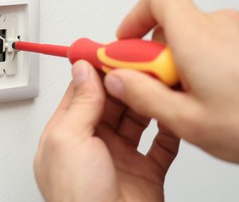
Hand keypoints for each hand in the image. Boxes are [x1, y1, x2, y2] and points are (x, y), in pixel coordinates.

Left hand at [34, 60, 178, 201]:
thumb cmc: (77, 199)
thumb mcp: (68, 140)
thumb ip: (79, 103)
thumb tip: (82, 70)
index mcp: (68, 134)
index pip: (82, 91)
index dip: (97, 69)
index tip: (112, 51)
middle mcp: (93, 143)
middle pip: (112, 101)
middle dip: (126, 82)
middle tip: (141, 62)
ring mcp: (120, 156)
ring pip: (137, 117)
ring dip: (147, 100)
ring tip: (158, 81)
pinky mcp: (145, 170)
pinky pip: (161, 144)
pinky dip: (168, 128)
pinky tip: (170, 113)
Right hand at [104, 0, 238, 165]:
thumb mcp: (189, 121)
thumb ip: (144, 96)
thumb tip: (118, 79)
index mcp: (199, 37)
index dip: (136, 17)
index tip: (126, 44)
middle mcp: (222, 24)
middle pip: (171, 25)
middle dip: (157, 57)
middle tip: (162, 89)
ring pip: (193, 37)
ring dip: (183, 63)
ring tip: (196, 98)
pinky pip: (217, 42)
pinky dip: (206, 62)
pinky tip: (218, 93)